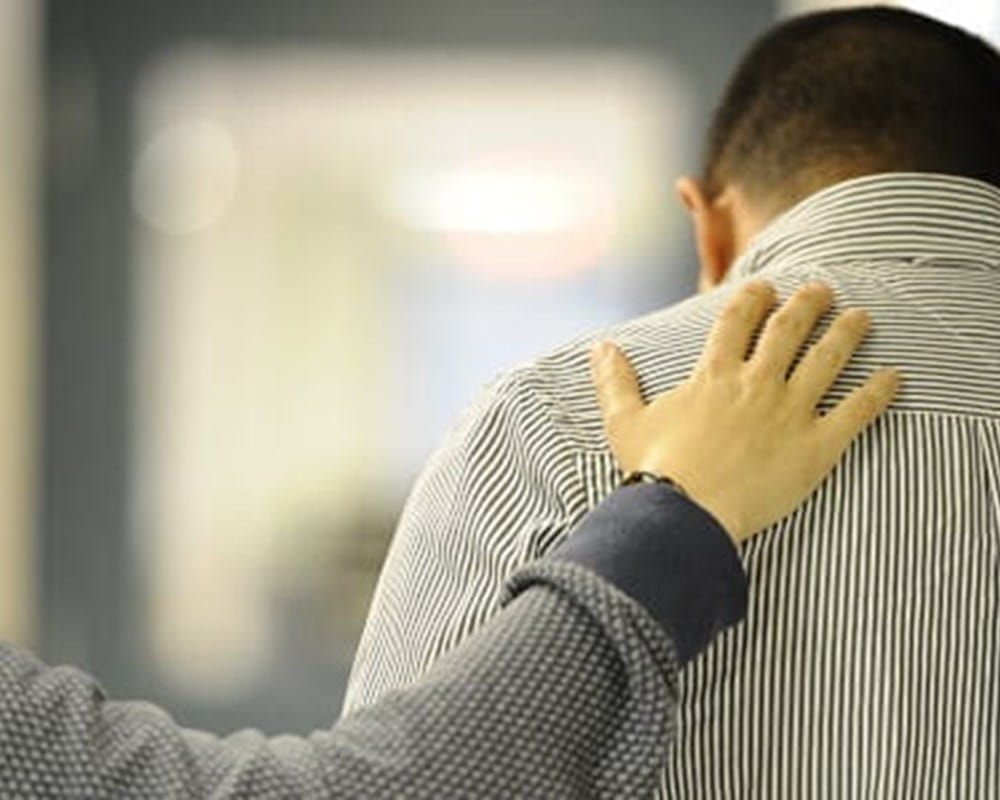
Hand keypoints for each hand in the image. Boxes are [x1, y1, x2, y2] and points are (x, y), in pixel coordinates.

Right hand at [591, 280, 898, 542]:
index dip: (754, 297)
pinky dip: (878, 392)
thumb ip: (615, 381)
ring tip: (862, 316)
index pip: (737, 319)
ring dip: (847, 333)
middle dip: (808, 303)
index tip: (766, 286)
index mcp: (714, 374)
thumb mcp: (625, 421)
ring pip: (827, 359)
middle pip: (789, 329)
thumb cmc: (654, 469)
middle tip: (822, 289)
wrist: (686, 514)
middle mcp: (756, 382)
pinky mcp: (817, 446)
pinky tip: (895, 376)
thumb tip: (601, 348)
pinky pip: (856, 412)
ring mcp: (790, 411)